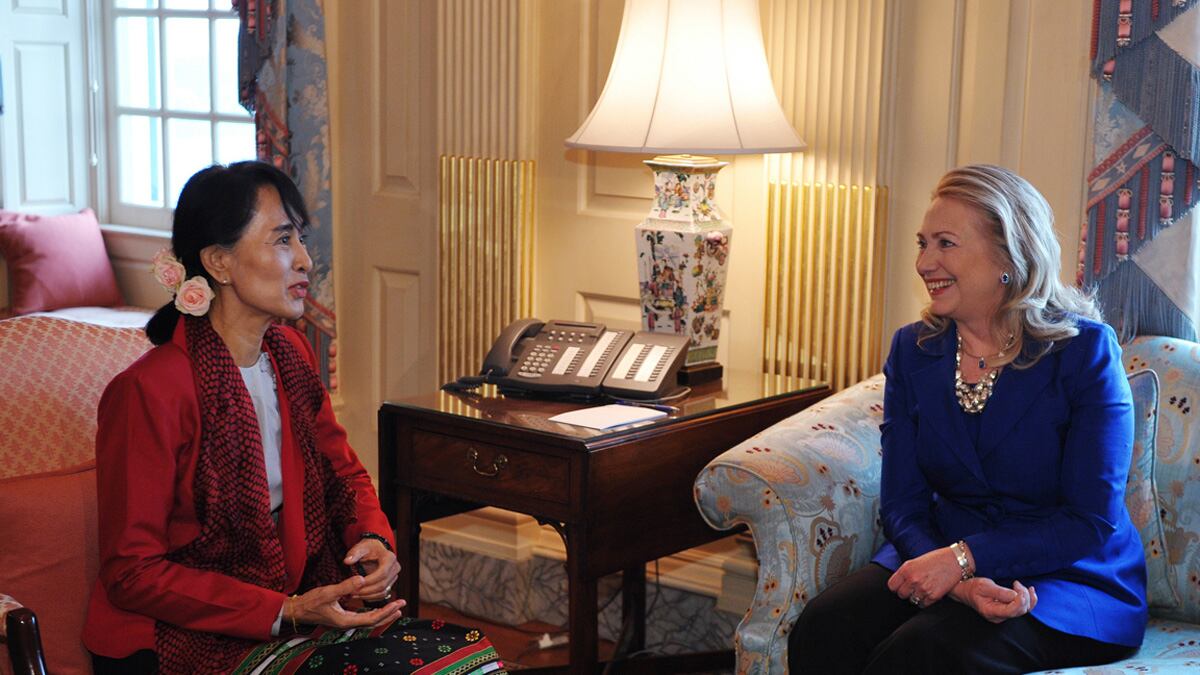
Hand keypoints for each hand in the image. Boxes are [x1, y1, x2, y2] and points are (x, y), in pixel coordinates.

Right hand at [285, 576, 405, 629]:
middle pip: (374, 621)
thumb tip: (362, 580)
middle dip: (389, 613)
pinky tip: (377, 606)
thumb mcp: (328, 592)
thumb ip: (345, 586)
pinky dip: (373, 612)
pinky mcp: (343, 616)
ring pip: (369, 620)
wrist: (298, 610)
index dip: (386, 611)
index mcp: (346, 620)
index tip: (398, 604)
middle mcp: (348, 623)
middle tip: (402, 604)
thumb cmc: (311, 602)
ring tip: (395, 607)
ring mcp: (346, 621)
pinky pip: (363, 616)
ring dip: (383, 613)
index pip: (372, 618)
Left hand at [344, 537, 401, 601]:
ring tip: (354, 595)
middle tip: (352, 592)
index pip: (382, 573)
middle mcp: (395, 568)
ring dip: (368, 595)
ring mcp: (394, 576)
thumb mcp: (361, 547)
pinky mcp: (390, 583)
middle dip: (367, 590)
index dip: (369, 581)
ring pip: (383, 591)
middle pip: (383, 584)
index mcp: (389, 558)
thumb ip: (354, 554)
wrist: (376, 550)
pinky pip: (382, 594)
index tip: (356, 583)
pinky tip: (360, 596)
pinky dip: (371, 597)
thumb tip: (347, 561)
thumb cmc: (369, 548)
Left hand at [886, 546, 962, 607]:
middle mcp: (913, 579)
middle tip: (914, 588)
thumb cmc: (937, 559)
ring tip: (923, 589)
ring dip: (917, 597)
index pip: (892, 586)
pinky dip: (926, 601)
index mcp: (906, 569)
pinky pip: (923, 604)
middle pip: (901, 595)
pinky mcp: (933, 596)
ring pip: (912, 600)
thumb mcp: (916, 561)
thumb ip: (906, 572)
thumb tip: (899, 583)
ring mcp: (923, 588)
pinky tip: (930, 593)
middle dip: (907, 592)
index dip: (897, 587)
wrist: (956, 560)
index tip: (901, 586)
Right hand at [949, 577, 1037, 622]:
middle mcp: (999, 617)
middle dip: (1023, 595)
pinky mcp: (1007, 611)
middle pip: (1019, 610)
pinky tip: (1030, 591)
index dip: (1019, 600)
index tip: (1017, 586)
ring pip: (1023, 610)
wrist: (966, 591)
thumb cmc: (973, 587)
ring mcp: (1004, 615)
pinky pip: (1022, 609)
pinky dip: (1029, 600)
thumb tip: (1016, 595)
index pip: (1011, 610)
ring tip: (1019, 585)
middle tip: (1016, 583)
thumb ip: (1000, 592)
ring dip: (1026, 597)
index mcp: (991, 611)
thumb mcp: (984, 586)